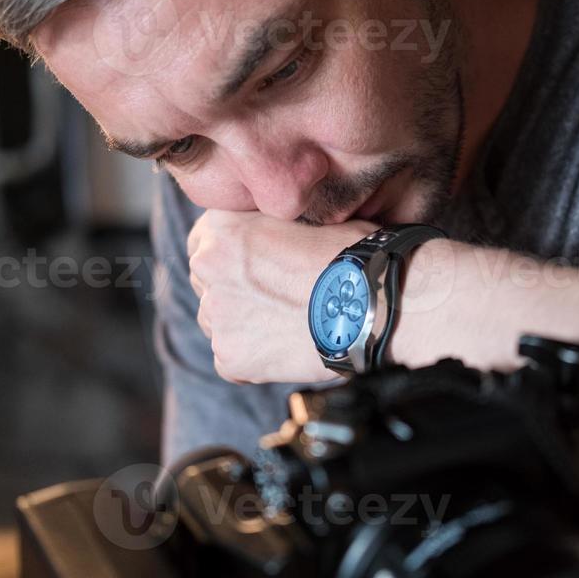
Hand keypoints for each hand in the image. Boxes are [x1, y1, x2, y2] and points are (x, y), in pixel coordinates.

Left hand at [187, 210, 376, 384]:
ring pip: (217, 323)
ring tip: (286, 324)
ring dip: (243, 325)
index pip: (203, 242)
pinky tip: (287, 348)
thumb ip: (267, 225)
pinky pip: (230, 361)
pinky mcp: (229, 356)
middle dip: (234, 292)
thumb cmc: (351, 255)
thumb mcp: (304, 217)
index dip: (233, 256)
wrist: (375, 303)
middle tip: (276, 298)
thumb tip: (265, 237)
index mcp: (222, 226)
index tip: (255, 268)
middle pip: (206, 284)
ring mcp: (216, 314)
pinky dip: (253, 359)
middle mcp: (207, 267)